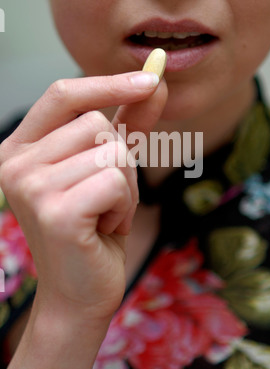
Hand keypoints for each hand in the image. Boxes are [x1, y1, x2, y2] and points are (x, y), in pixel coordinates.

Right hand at [0, 72, 167, 321]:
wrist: (80, 291)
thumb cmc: (94, 225)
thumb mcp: (110, 166)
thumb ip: (129, 121)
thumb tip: (157, 78)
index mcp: (21, 147)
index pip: (64, 94)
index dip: (109, 82)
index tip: (151, 77)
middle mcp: (15, 163)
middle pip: (96, 124)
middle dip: (119, 159)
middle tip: (105, 196)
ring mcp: (30, 187)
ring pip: (112, 152)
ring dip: (125, 185)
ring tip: (104, 213)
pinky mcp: (55, 212)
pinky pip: (116, 181)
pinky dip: (124, 206)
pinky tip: (105, 227)